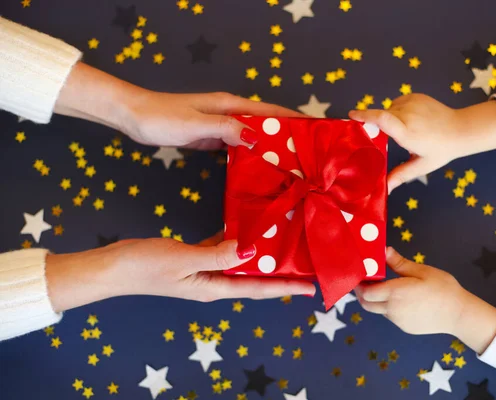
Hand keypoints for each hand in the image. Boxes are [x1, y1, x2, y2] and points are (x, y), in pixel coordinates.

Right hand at [45, 232, 315, 312]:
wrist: (113, 267)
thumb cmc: (145, 266)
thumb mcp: (184, 259)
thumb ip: (218, 255)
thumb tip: (250, 251)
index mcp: (213, 287)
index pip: (256, 288)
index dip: (283, 288)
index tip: (309, 286)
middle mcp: (213, 282)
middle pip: (253, 279)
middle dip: (279, 273)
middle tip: (305, 263)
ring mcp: (203, 270)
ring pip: (240, 263)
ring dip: (261, 256)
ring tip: (285, 244)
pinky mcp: (194, 258)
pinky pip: (223, 250)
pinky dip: (237, 242)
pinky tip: (248, 229)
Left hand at [121, 90, 304, 149]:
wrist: (134, 116)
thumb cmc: (163, 118)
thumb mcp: (196, 123)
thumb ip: (226, 128)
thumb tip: (257, 137)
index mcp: (230, 105)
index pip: (269, 112)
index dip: (293, 119)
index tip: (316, 128)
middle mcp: (229, 114)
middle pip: (265, 124)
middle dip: (288, 135)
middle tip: (310, 155)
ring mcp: (220, 126)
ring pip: (253, 136)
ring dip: (271, 146)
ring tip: (291, 164)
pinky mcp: (211, 138)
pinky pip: (238, 147)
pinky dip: (251, 155)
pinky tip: (259, 168)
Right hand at [349, 94, 495, 191]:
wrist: (461, 129)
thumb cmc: (441, 150)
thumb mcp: (421, 166)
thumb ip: (400, 175)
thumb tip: (385, 189)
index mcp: (408, 132)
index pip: (382, 119)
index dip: (365, 116)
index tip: (351, 116)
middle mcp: (408, 114)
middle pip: (382, 116)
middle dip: (377, 124)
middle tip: (378, 136)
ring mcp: (413, 102)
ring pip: (389, 109)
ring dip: (390, 118)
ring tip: (402, 130)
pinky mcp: (416, 95)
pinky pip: (398, 103)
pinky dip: (398, 111)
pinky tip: (409, 121)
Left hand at [354, 247, 495, 353]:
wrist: (459, 314)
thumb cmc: (443, 289)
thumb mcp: (422, 271)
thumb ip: (399, 263)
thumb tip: (384, 251)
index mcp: (395, 293)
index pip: (366, 292)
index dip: (360, 284)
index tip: (360, 275)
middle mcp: (392, 309)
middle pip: (366, 304)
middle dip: (361, 293)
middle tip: (365, 281)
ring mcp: (398, 321)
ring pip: (378, 310)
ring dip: (375, 300)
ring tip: (384, 287)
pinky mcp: (405, 327)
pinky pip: (390, 316)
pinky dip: (388, 307)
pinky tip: (401, 299)